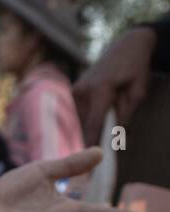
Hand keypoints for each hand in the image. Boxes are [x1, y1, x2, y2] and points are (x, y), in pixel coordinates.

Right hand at [73, 27, 156, 144]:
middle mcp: (83, 90)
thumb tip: (116, 139)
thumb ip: (126, 116)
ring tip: (110, 108)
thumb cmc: (135, 68)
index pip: (93, 124)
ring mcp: (75, 90)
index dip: (90, 144)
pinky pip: (80, 112)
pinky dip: (89, 116)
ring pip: (82, 119)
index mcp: (100, 89)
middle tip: (106, 141)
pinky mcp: (73, 91)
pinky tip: (101, 106)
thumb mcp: (138, 92)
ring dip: (93, 123)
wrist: (126, 46)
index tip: (87, 164)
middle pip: (86, 124)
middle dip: (95, 134)